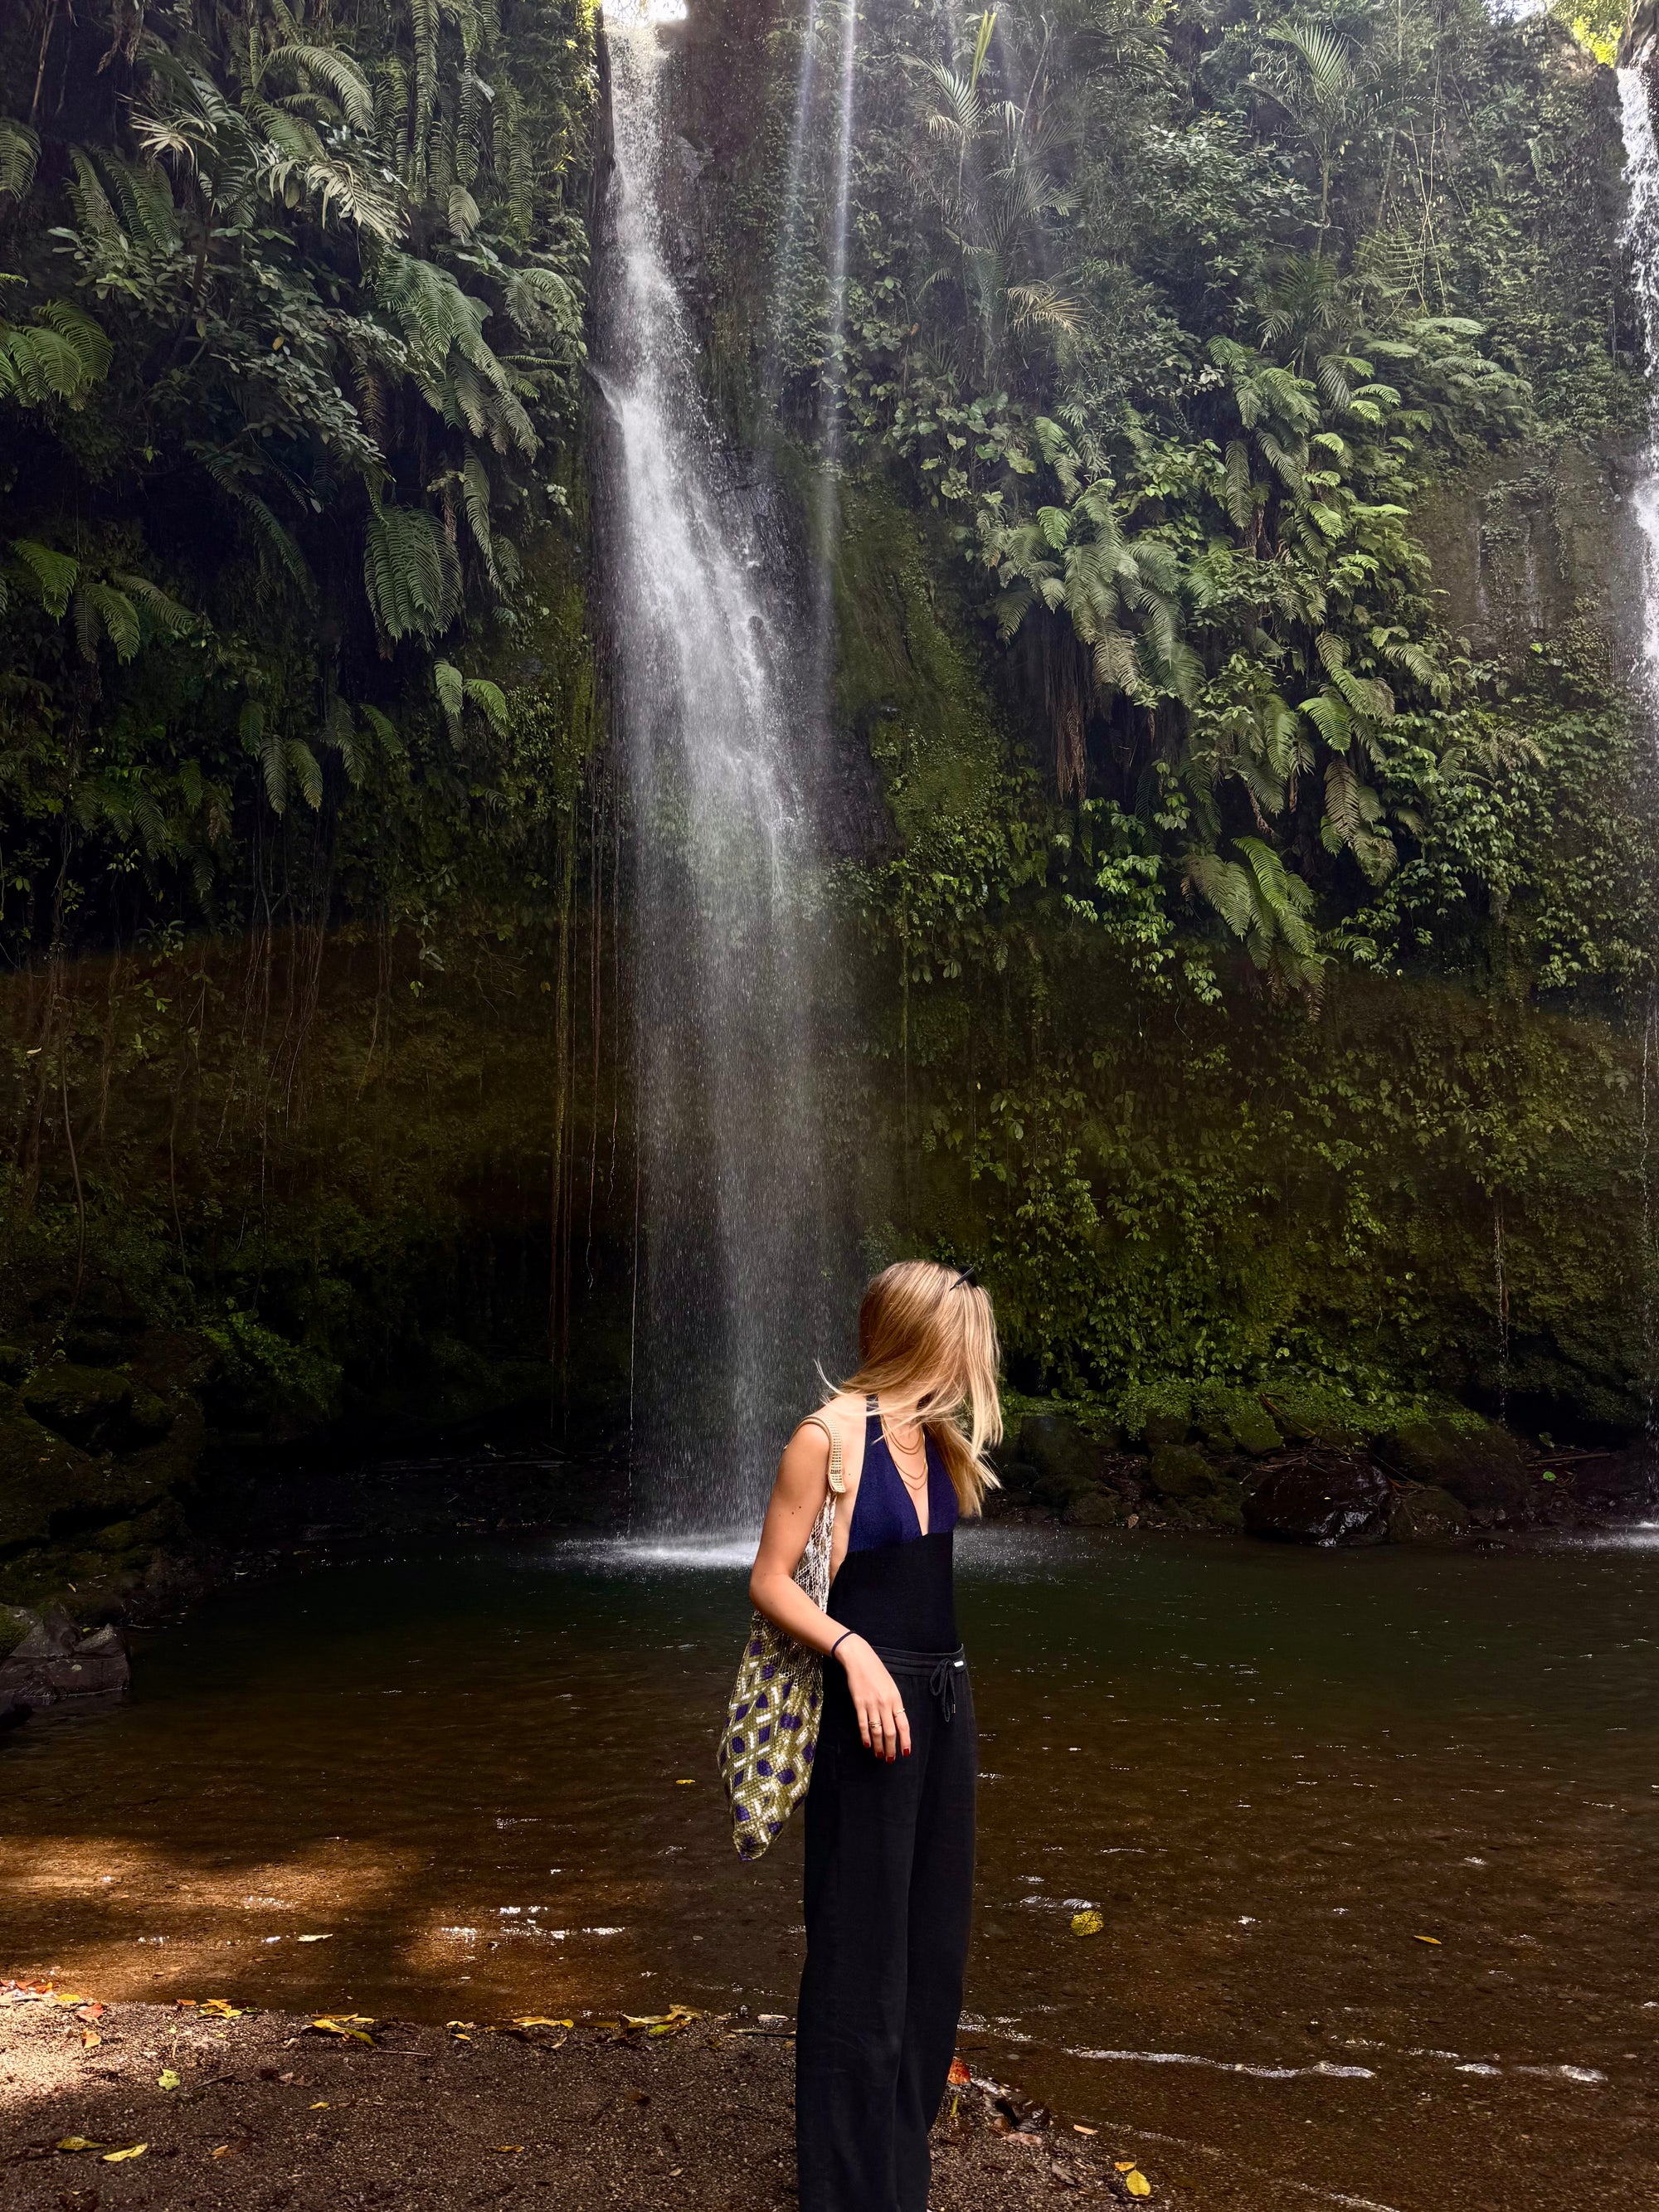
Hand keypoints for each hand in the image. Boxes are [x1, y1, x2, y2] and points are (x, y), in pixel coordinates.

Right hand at [837, 1636, 910, 1761]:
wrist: (859, 1659)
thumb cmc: (876, 1671)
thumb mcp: (891, 1686)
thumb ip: (894, 1703)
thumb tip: (896, 1722)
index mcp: (896, 1699)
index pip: (903, 1724)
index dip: (905, 1740)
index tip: (906, 1752)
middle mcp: (885, 1703)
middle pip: (890, 1732)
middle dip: (891, 1748)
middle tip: (890, 1759)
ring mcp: (871, 1704)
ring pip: (876, 1731)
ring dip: (878, 1746)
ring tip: (879, 1755)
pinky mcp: (858, 1703)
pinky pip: (863, 1724)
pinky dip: (865, 1736)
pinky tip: (867, 1744)